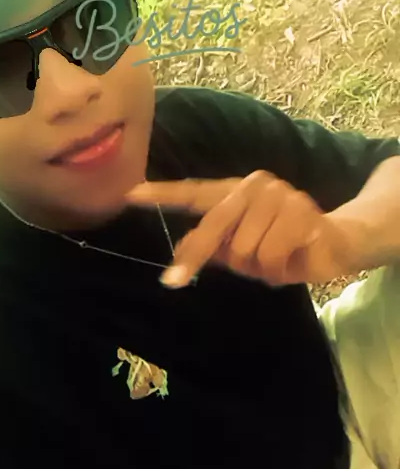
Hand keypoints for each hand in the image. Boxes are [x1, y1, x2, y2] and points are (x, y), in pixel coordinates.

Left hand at [124, 171, 370, 287]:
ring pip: (243, 249)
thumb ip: (214, 246)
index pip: (194, 192)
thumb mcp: (243, 249)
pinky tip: (290, 261)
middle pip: (213, 226)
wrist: (337, 244)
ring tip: (275, 260)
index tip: (130, 195)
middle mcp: (254, 187)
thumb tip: (181, 249)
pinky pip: (270, 256)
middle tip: (174, 281)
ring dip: (256, 268)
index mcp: (234, 193)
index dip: (162, 195)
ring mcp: (279, 197)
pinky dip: (275, 271)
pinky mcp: (301, 214)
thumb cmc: (283, 246)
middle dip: (195, 258)